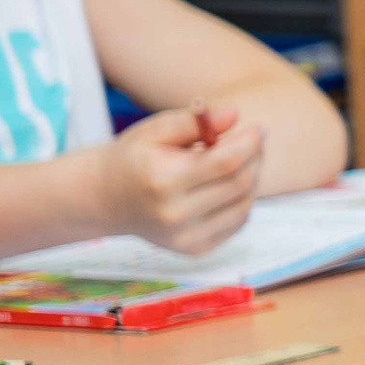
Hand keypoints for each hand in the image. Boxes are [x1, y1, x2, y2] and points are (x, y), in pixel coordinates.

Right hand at [96, 106, 263, 254]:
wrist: (107, 199)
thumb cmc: (136, 158)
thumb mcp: (154, 131)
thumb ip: (193, 121)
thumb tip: (234, 114)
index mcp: (162, 181)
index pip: (225, 162)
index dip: (249, 143)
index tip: (258, 129)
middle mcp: (175, 214)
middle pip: (240, 184)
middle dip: (254, 159)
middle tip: (253, 142)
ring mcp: (186, 237)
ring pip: (244, 204)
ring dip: (251, 179)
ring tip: (238, 162)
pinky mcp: (195, 249)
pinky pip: (238, 222)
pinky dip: (241, 201)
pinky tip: (227, 186)